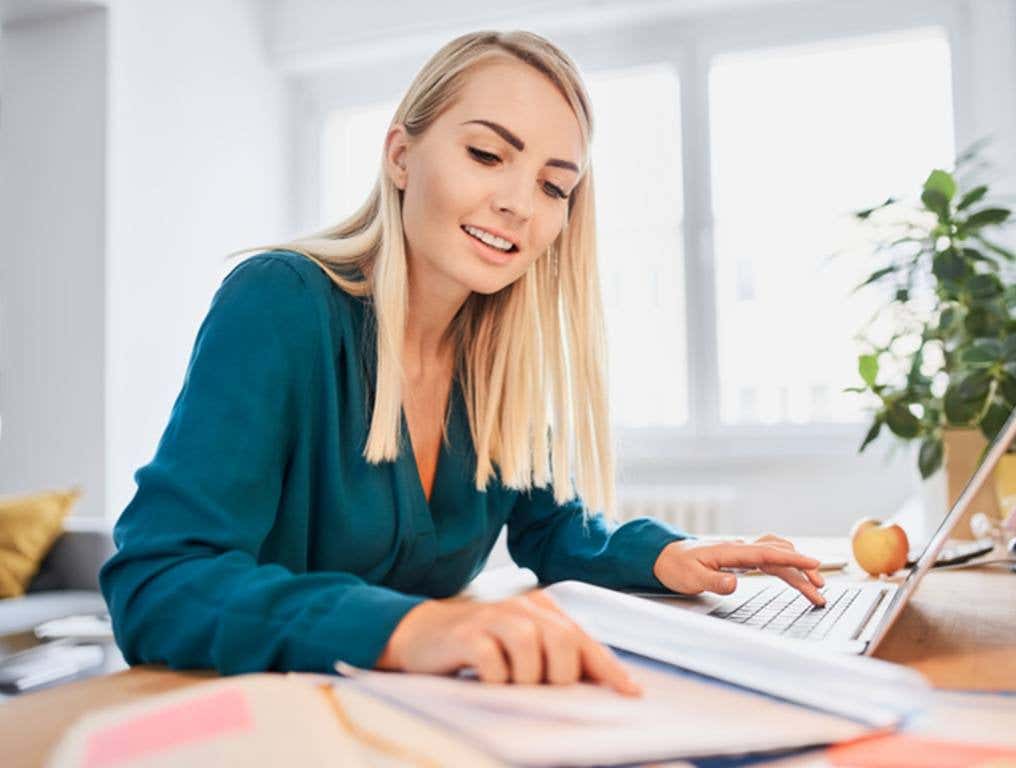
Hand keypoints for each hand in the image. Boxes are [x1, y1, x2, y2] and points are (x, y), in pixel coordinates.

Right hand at [375, 589, 641, 695]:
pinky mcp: (467, 634)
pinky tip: (486, 681)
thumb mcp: (520, 644)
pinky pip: (494, 663)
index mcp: (541, 608)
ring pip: (532, 650)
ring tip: (510, 685)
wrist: (420, 631)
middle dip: (561, 677)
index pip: (584, 639)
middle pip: (563, 642)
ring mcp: (493, 617)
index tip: (631, 693)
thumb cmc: (478, 644)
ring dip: (526, 679)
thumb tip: (598, 686)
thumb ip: (554, 656)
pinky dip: (496, 680)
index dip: (609, 668)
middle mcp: (522, 606)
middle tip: (542, 690)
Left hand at [653, 534, 826, 605]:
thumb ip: (714, 581)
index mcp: (731, 551)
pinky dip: (786, 567)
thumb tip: (735, 584)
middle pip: (779, 554)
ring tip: (815, 588)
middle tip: (820, 589)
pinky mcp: (741, 559)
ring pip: (777, 556)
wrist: (665, 557)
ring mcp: (742, 553)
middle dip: (802, 569)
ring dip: (797, 569)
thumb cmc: (677, 566)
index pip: (768, 554)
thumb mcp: (691, 577)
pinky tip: (796, 577)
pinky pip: (769, 560)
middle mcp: (740, 549)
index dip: (792, 560)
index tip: (814, 565)